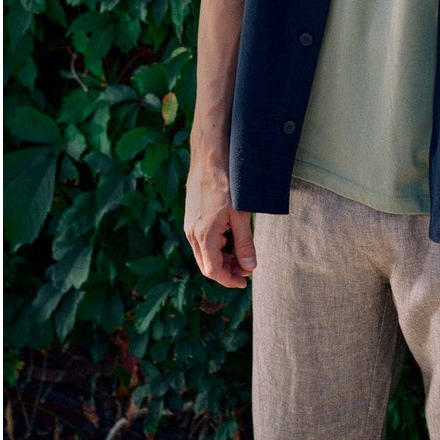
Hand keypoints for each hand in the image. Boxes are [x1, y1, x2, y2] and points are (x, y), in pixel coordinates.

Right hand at [184, 161, 255, 288]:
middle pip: (207, 265)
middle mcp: (192, 234)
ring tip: (240, 255)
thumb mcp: (241, 215)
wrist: (209, 158)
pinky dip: (215, 246)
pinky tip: (230, 238)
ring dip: (221, 259)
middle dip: (226, 271)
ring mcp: (189, 225)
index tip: (244, 282)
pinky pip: (201, 241)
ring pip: (204, 253)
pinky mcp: (191, 217)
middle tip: (246, 270)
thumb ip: (245, 243)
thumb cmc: (227, 184)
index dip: (229, 280)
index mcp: (204, 236)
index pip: (213, 271)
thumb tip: (249, 267)